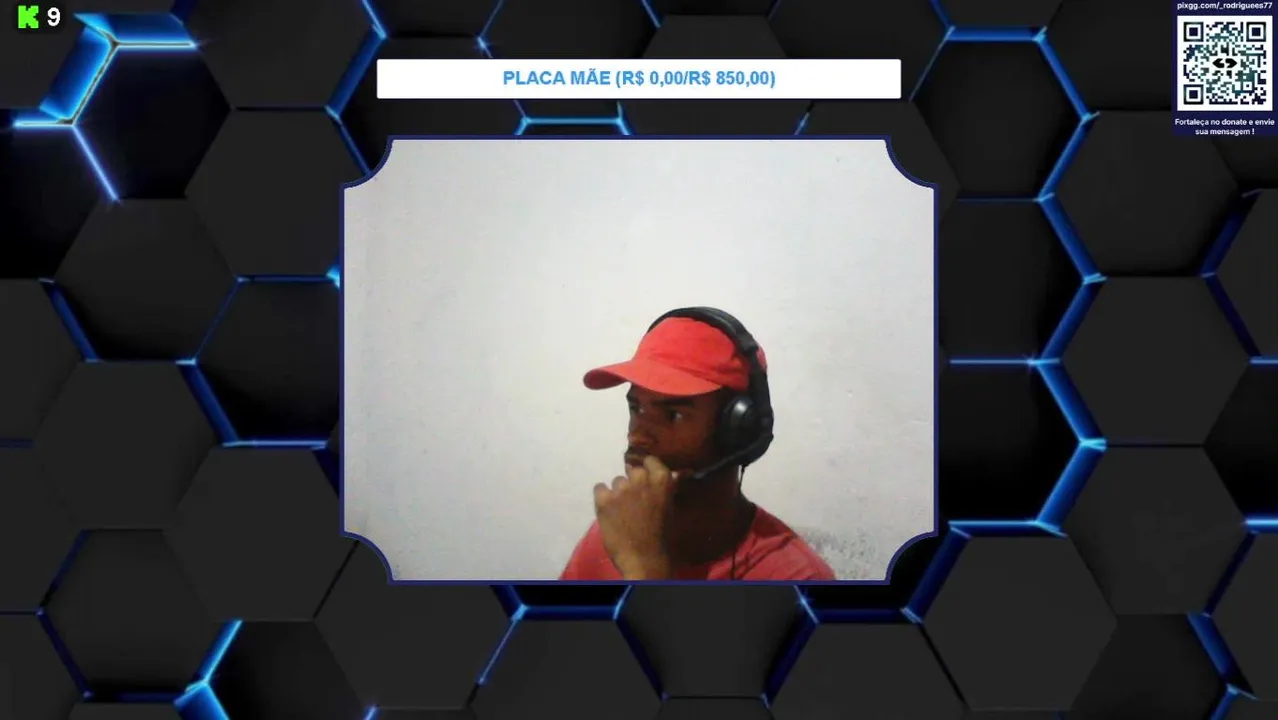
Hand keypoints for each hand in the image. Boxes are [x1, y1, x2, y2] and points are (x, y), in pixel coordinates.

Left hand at [594, 455, 679, 579]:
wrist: (644, 560)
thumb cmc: (662, 537)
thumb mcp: (670, 507)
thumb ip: (668, 487)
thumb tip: (679, 472)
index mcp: (662, 479)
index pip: (649, 460)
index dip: (646, 468)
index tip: (645, 479)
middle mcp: (641, 479)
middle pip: (632, 471)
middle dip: (633, 483)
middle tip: (634, 500)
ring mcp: (621, 489)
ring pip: (616, 481)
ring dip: (618, 492)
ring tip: (622, 510)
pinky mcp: (603, 499)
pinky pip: (599, 488)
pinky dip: (602, 498)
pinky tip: (608, 510)